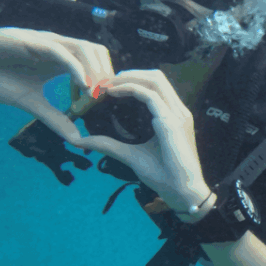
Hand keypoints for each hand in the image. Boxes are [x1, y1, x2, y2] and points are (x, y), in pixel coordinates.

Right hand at [0, 27, 114, 142]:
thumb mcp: (28, 102)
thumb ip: (53, 117)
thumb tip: (76, 139)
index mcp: (57, 59)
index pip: (94, 62)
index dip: (105, 80)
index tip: (106, 103)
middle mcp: (54, 46)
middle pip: (95, 51)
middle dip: (106, 73)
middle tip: (106, 98)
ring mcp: (41, 40)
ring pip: (82, 47)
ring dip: (95, 70)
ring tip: (96, 94)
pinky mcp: (26, 39)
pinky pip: (58, 50)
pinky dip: (74, 67)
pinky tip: (81, 85)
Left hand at [70, 69, 211, 212]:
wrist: (183, 192)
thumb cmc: (163, 176)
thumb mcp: (131, 156)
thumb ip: (109, 145)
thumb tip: (82, 141)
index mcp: (174, 116)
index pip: (156, 86)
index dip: (132, 80)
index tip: (109, 87)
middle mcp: (178, 111)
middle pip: (157, 76)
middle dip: (129, 73)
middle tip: (104, 80)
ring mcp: (177, 114)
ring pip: (154, 79)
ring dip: (128, 77)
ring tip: (106, 84)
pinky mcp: (171, 122)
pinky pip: (149, 95)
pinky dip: (130, 88)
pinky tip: (112, 92)